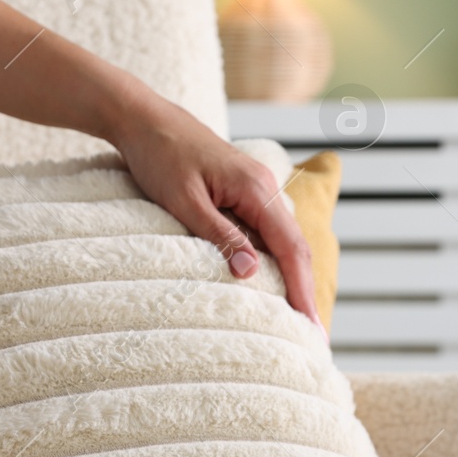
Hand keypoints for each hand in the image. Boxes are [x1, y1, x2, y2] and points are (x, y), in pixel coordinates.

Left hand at [111, 97, 323, 333]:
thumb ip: (219, 236)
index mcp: (256, 189)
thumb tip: (251, 272)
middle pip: (295, 247)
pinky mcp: (240, 193)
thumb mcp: (184, 201)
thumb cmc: (160, 156)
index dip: (302, 290)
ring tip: (295, 319)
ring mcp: (254, 190)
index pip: (290, 249)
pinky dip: (270, 260)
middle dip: (304, 291)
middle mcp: (264, 188)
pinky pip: (263, 232)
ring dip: (290, 278)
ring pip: (281, 241)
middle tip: (314, 337)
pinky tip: (267, 285)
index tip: (312, 327)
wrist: (143, 119)